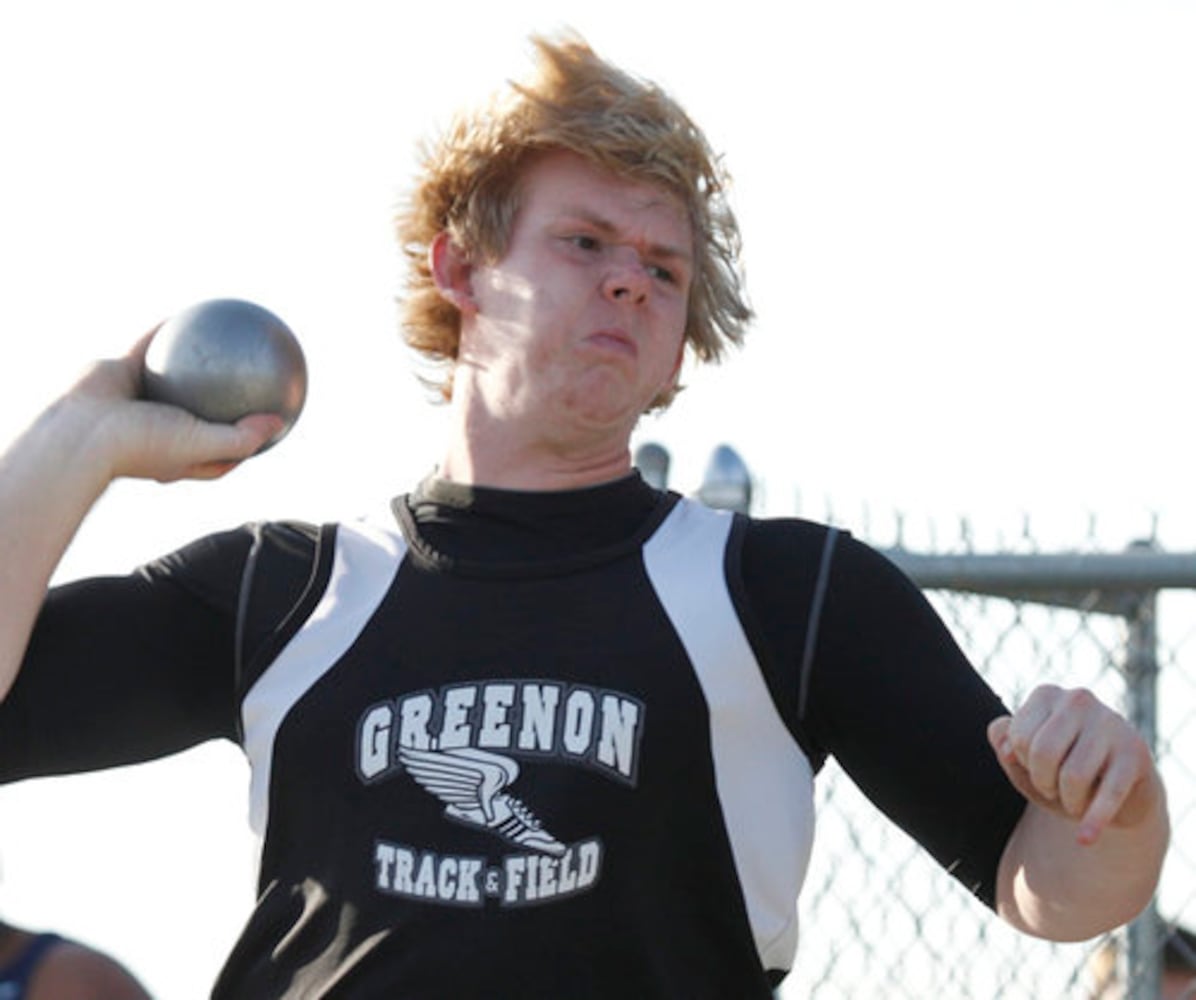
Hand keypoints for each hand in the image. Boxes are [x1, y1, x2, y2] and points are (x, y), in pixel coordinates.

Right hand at [62, 330, 283, 482]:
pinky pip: (151, 345)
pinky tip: (193, 312)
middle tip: (253, 375)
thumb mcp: (200, 446)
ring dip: (196, 358)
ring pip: (175, 375)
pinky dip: (168, 331)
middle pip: (201, 411)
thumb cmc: (141, 445)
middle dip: (223, 397)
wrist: (79, 431)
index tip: (272, 422)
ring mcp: (139, 400)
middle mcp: (160, 428)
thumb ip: (240, 438)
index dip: (247, 440)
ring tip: (226, 337)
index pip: (222, 452)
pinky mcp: (121, 372)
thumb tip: (278, 423)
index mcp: (178, 455)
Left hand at [987, 684, 1164, 846]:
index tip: (1038, 769)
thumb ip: (1004, 746)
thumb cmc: (1063, 770)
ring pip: (1073, 775)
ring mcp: (1111, 724)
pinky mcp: (1136, 754)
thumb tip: (1006, 749)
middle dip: (1043, 783)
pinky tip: (1085, 837)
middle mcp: (1079, 700)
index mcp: (1047, 695)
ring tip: (1075, 799)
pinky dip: (1094, 819)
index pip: (1018, 737)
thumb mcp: (1026, 761)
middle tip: (1054, 789)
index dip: (1023, 764)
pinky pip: (1109, 792)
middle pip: (1043, 753)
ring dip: (1069, 801)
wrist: (1120, 791)